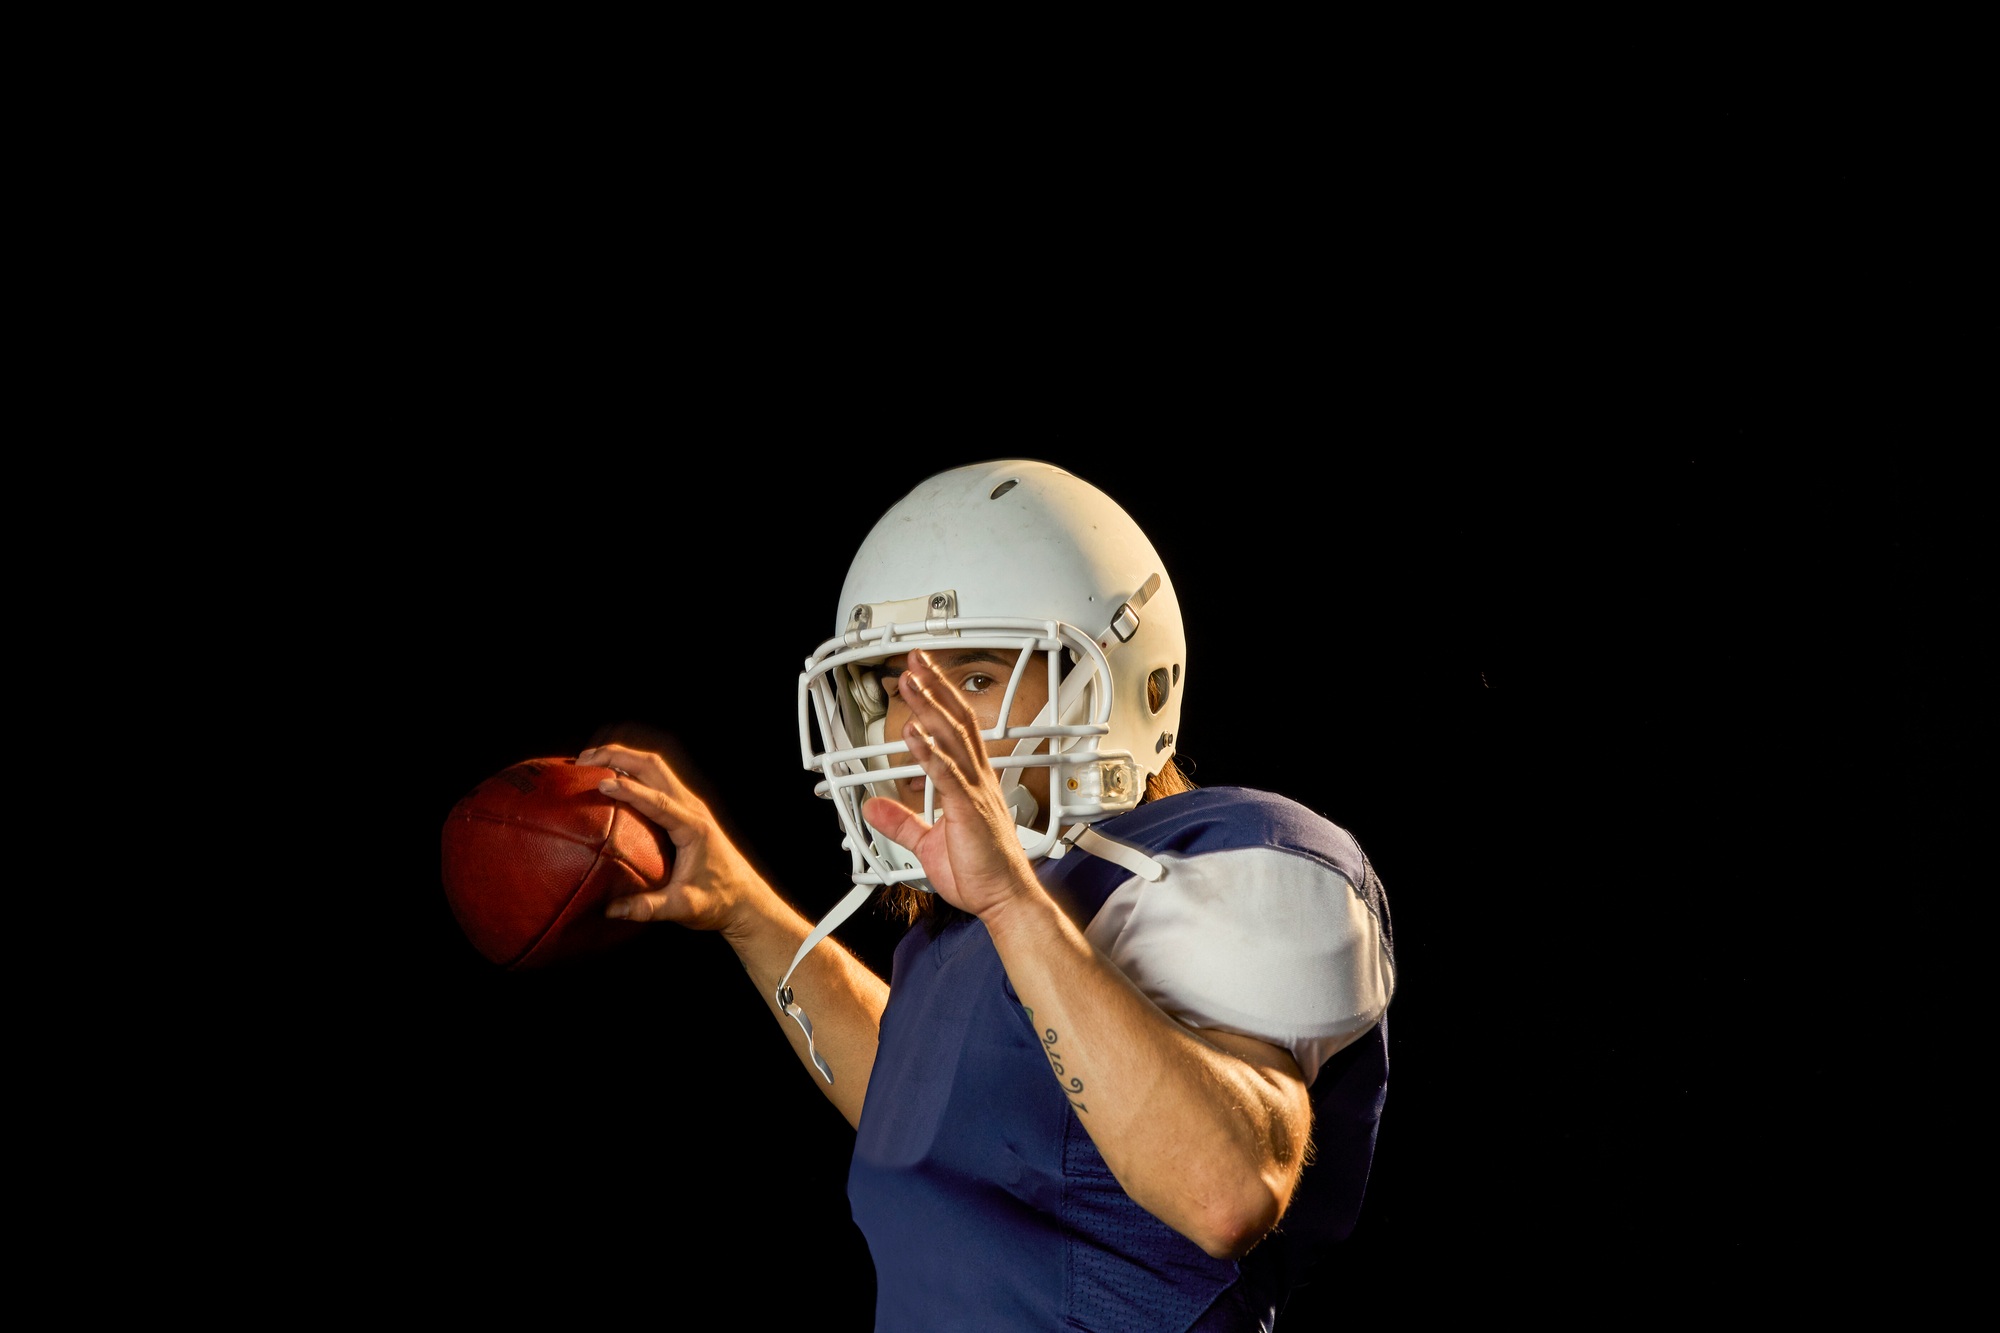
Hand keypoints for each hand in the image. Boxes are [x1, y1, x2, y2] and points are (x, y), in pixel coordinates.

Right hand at [578, 742, 761, 935]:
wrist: (745, 899)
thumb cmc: (718, 902)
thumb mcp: (684, 908)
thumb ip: (649, 908)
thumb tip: (611, 910)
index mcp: (693, 827)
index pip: (658, 800)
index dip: (629, 790)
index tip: (600, 783)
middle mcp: (692, 808)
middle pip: (653, 768)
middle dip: (618, 756)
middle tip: (583, 760)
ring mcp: (689, 806)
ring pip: (654, 768)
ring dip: (623, 758)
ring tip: (588, 761)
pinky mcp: (684, 810)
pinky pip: (655, 781)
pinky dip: (630, 771)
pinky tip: (609, 777)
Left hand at [860, 648, 1041, 920]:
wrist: (1005, 898)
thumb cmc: (980, 873)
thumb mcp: (927, 843)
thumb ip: (901, 822)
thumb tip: (874, 808)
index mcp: (973, 783)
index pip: (957, 729)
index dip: (941, 699)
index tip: (923, 677)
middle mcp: (977, 780)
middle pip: (957, 721)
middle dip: (936, 688)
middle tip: (916, 661)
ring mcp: (976, 792)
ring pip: (953, 738)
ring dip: (930, 708)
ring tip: (911, 682)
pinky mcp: (970, 810)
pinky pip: (947, 775)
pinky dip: (929, 752)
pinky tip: (914, 732)